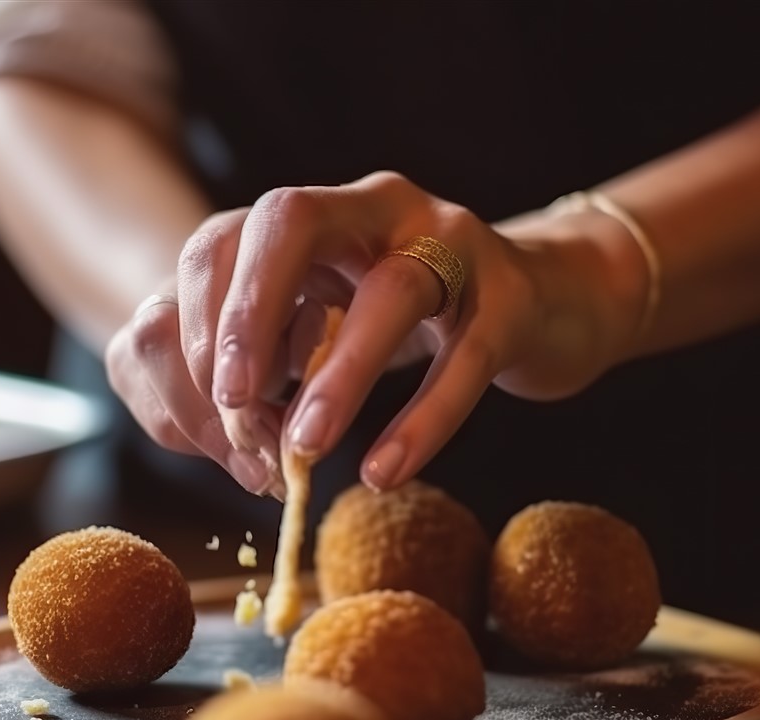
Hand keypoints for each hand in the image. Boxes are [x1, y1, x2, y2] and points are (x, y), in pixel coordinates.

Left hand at [106, 171, 648, 494]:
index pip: (233, 234)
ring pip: (392, 292)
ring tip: (304, 449)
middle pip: (293, 220)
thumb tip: (236, 435)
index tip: (211, 397)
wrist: (553, 300)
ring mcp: (454, 242)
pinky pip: (466, 357)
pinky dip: (423, 419)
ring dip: (339, 375)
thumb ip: (284, 362)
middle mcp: (382, 207)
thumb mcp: (338, 322)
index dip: (206, 315)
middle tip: (233, 400)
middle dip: (250, 311)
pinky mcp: (514, 297)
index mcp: (324, 213)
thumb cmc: (426, 322)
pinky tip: (384, 471)